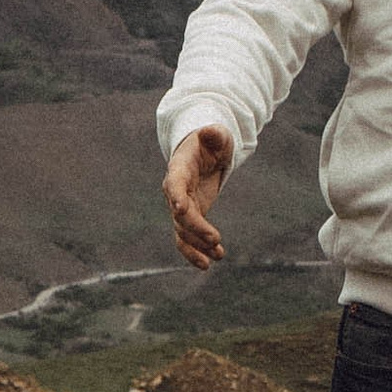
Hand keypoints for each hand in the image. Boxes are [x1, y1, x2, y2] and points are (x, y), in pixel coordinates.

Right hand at [163, 126, 234, 271]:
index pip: (174, 184)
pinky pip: (189, 237)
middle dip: (195, 228)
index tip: (180, 209)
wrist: (204, 153)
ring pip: (183, 231)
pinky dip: (198, 250)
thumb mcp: (215, 135)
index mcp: (179, 169)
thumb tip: (211, 131)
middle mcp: (175, 191)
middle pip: (180, 214)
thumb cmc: (210, 142)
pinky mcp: (191, 216)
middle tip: (215, 239)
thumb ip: (213, 134)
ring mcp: (182, 206)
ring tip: (217, 256)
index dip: (176, 196)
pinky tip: (212, 260)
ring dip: (198, 246)